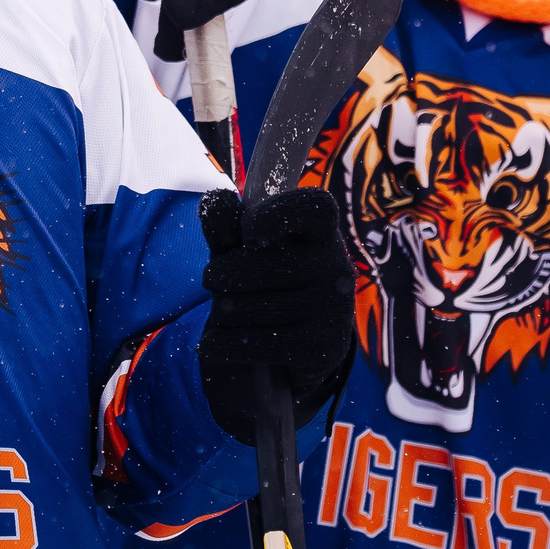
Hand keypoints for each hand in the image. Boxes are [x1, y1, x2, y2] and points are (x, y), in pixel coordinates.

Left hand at [196, 188, 355, 444]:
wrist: (290, 351)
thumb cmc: (264, 281)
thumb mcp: (242, 249)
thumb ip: (226, 225)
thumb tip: (217, 197)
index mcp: (322, 230)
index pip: (310, 207)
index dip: (272, 216)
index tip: (248, 236)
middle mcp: (337, 266)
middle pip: (257, 263)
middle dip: (220, 273)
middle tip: (212, 279)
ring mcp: (335, 309)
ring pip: (252, 306)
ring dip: (221, 312)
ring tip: (221, 313)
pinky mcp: (325, 348)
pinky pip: (258, 343)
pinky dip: (223, 343)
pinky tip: (212, 343)